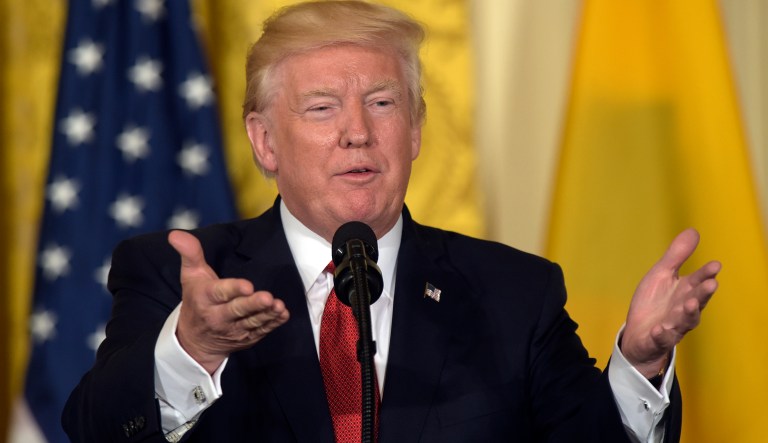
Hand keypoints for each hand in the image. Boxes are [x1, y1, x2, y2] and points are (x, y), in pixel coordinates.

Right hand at [168, 230, 289, 373]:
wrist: (195, 340)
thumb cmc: (196, 300)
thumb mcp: (191, 276)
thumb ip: (190, 253)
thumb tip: (176, 234)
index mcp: (205, 299)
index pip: (220, 292)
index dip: (234, 289)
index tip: (248, 286)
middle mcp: (219, 317)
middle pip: (238, 310)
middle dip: (252, 305)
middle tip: (267, 298)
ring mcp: (234, 330)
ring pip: (252, 322)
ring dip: (267, 314)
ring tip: (278, 306)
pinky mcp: (246, 338)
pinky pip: (261, 331)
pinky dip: (272, 324)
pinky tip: (283, 315)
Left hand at [621, 228, 720, 377]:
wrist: (638, 334)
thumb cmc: (654, 302)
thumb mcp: (661, 274)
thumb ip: (677, 256)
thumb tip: (694, 230)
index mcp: (685, 292)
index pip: (698, 281)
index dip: (706, 273)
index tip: (715, 265)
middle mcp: (683, 309)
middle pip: (696, 301)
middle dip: (703, 293)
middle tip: (711, 284)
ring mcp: (673, 326)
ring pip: (684, 321)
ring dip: (688, 313)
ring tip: (689, 303)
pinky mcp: (658, 339)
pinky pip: (662, 338)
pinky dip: (662, 334)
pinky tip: (659, 329)